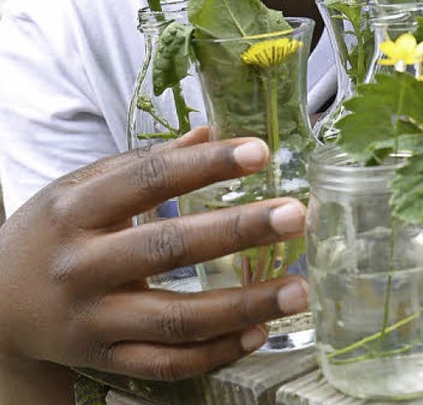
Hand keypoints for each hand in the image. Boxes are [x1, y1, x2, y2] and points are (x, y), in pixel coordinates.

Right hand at [0, 129, 307, 387]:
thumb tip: (210, 133)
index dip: (205, 165)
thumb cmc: (48, 234)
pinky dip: (216, 351)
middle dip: (237, 230)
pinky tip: (259, 331)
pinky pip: (167, 363)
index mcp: (78, 209)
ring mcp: (93, 319)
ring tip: (300, 289)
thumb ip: (144, 162)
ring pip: (176, 318)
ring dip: (244, 304)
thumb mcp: (80, 187)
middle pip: (168, 248)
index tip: (258, 152)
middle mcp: (83, 264)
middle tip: (295, 215)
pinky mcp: (104, 359)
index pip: (148, 179)